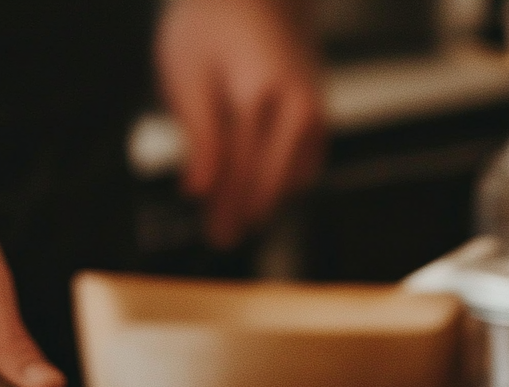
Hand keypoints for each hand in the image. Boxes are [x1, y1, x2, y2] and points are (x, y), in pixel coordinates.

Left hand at [154, 0, 324, 249]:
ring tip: (234, 219)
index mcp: (259, 93)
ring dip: (264, 200)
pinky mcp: (321, 116)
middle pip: (271, 180)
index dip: (227, 209)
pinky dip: (281, 180)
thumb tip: (197, 191)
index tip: (214, 236)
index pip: (243, 170)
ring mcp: (315, 111)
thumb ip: (197, 135)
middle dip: (245, 213)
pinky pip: (305, 164)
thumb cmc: (212, 25)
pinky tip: (258, 190)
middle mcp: (297, 106)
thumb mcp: (187, 71)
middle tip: (223, 239)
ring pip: (293, 177)